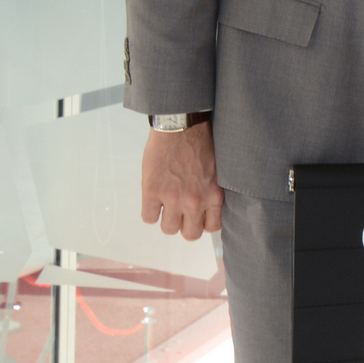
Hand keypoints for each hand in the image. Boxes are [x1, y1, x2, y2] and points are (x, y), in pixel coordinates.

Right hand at [140, 121, 222, 240]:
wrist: (180, 127)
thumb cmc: (200, 144)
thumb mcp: (215, 172)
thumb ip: (211, 193)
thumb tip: (204, 210)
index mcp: (214, 196)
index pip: (211, 227)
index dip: (202, 223)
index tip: (196, 217)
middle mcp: (195, 201)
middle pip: (190, 234)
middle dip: (184, 226)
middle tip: (180, 214)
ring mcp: (173, 198)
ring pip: (168, 229)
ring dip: (166, 220)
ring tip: (165, 205)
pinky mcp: (153, 191)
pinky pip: (148, 218)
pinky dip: (150, 212)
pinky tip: (153, 200)